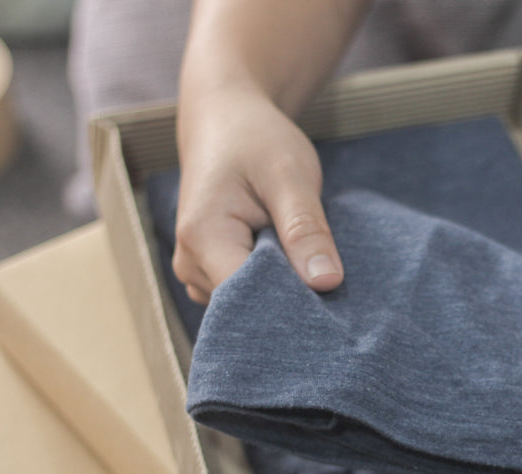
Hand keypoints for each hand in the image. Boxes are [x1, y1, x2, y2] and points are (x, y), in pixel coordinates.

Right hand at [173, 89, 343, 303]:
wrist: (225, 119)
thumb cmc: (256, 139)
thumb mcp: (290, 175)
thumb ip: (306, 229)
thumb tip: (327, 283)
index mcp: (202, 238)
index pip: (247, 300)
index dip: (291, 307)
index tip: (331, 302)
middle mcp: (189, 263)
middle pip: (246, 307)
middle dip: (290, 302)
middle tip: (331, 284)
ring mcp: (197, 271)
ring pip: (248, 304)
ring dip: (282, 292)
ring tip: (309, 262)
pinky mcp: (210, 272)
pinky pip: (245, 294)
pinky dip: (274, 284)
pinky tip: (293, 264)